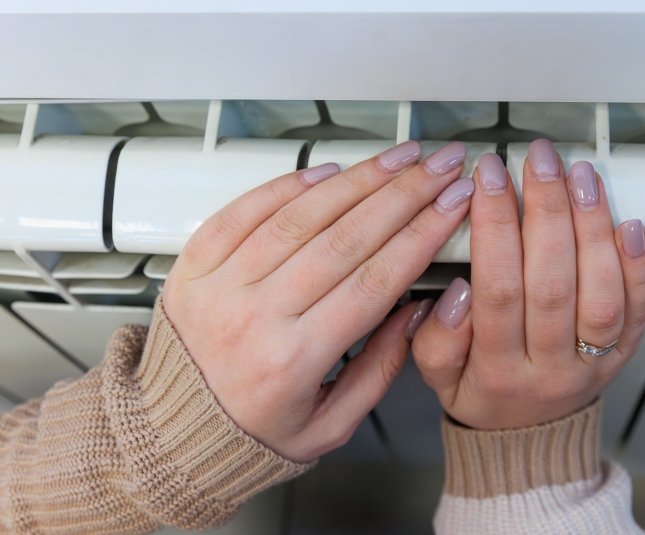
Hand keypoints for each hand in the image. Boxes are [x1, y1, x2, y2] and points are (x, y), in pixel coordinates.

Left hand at [163, 140, 473, 460]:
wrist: (168, 433)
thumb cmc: (249, 432)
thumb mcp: (328, 426)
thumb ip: (379, 370)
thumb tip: (416, 311)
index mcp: (293, 360)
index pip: (374, 281)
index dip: (421, 234)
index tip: (452, 204)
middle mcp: (255, 315)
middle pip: (345, 238)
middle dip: (403, 194)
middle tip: (439, 166)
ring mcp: (220, 284)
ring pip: (300, 216)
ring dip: (357, 180)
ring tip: (398, 158)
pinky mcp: (194, 264)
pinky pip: (244, 210)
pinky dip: (289, 184)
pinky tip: (328, 170)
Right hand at [411, 140, 644, 428]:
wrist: (528, 437)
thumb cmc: (483, 393)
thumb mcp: (437, 379)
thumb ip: (437, 339)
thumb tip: (458, 290)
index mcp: (498, 369)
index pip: (498, 289)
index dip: (495, 226)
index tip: (488, 177)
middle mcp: (550, 365)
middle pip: (552, 282)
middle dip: (545, 210)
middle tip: (538, 160)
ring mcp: (592, 360)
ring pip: (600, 291)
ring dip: (592, 226)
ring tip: (580, 176)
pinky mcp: (623, 352)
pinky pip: (638, 308)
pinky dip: (638, 264)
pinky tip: (629, 223)